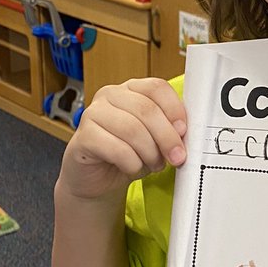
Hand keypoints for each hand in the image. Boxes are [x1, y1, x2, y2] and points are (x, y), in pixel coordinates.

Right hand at [58, 78, 186, 201]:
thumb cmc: (127, 154)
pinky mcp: (83, 137)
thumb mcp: (154, 139)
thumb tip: (184, 134)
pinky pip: (116, 149)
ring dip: (150, 153)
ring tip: (154, 165)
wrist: (98, 179)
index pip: (156, 87)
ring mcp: (93, 114)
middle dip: (167, 137)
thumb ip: (168, 129)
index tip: (184, 131)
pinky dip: (132, 163)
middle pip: (147, 109)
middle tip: (177, 157)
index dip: (174, 109)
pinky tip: (133, 168)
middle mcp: (110, 95)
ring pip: (133, 129)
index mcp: (131, 89)